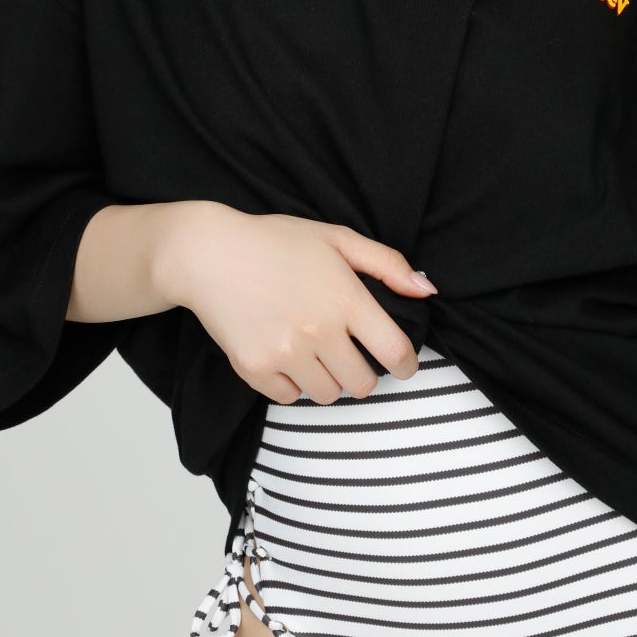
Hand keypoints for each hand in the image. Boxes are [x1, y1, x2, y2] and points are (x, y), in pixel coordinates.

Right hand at [152, 204, 436, 403]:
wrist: (208, 254)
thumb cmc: (275, 242)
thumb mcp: (336, 238)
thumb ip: (387, 264)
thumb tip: (427, 290)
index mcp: (345, 298)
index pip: (395, 351)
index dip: (407, 364)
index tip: (402, 365)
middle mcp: (318, 330)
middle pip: (363, 384)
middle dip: (363, 374)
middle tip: (350, 356)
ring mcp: (285, 353)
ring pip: (327, 395)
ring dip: (328, 381)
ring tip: (315, 354)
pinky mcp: (254, 369)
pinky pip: (289, 398)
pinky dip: (292, 385)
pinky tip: (286, 357)